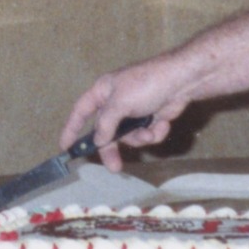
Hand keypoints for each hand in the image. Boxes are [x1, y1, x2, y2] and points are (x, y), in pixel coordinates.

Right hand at [59, 60, 189, 172]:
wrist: (182, 81)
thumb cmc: (147, 84)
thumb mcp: (120, 103)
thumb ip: (105, 124)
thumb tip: (97, 140)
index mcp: (103, 91)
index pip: (81, 111)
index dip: (72, 129)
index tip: (65, 147)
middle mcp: (116, 102)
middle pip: (107, 132)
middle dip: (113, 148)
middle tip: (115, 167)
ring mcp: (134, 111)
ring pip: (129, 136)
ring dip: (140, 137)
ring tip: (150, 131)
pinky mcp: (151, 118)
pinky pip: (147, 134)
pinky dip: (155, 132)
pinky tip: (163, 122)